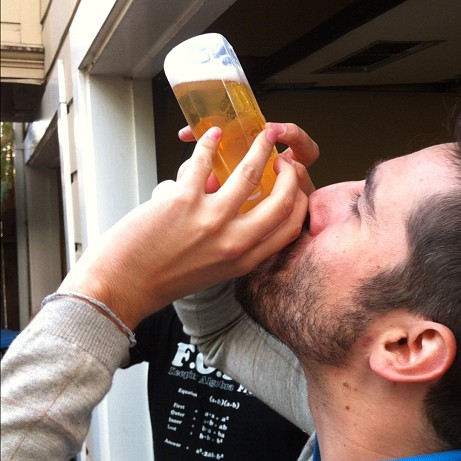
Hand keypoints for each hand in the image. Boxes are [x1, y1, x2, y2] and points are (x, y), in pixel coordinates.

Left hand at [58, 126, 307, 328]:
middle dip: (290, 174)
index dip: (298, 202)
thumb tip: (236, 200)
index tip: (293, 187)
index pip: (289, 228)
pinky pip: (203, 162)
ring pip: (249, 173)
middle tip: (284, 160)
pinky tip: (212, 135)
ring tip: (263, 136)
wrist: (123, 285)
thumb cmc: (162, 279)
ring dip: (260, 148)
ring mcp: (210, 220)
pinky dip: (209, 143)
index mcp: (243, 260)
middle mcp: (233, 242)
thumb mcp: (213, 269)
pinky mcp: (182, 201)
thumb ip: (234, 243)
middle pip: (281, 201)